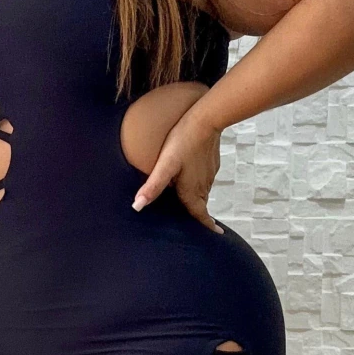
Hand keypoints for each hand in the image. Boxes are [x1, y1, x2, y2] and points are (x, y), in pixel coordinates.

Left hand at [131, 110, 225, 234]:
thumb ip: (152, 186)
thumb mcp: (165, 165)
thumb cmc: (183, 141)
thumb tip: (137, 206)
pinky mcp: (211, 163)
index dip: (206, 226)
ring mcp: (209, 174)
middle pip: (200, 205)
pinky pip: (204, 179)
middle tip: (195, 222)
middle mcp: (203, 186)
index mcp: (193, 191)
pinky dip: (198, 183)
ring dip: (197, 198)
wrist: (205, 119)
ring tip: (187, 201)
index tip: (216, 235)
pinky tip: (189, 177)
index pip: (200, 215)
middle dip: (198, 215)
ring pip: (202, 192)